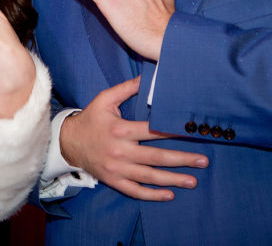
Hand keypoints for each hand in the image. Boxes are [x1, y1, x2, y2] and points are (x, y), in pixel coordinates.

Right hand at [60, 77, 207, 200]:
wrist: (68, 142)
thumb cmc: (90, 119)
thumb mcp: (105, 99)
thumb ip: (126, 88)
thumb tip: (147, 76)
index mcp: (120, 130)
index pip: (152, 131)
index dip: (172, 131)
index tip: (192, 133)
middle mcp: (120, 151)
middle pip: (156, 157)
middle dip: (181, 159)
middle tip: (203, 161)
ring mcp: (117, 168)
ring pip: (149, 177)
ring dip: (173, 179)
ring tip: (193, 181)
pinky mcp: (114, 180)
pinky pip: (135, 190)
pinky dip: (152, 195)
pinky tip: (169, 195)